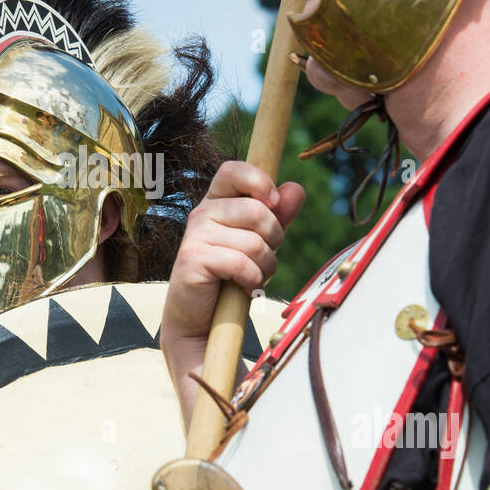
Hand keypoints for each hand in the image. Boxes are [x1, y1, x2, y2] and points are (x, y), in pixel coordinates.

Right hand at [160, 162, 303, 414]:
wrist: (199, 319)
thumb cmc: (229, 277)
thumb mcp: (259, 242)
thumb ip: (277, 215)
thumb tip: (296, 188)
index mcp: (216, 202)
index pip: (233, 170)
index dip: (258, 181)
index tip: (273, 202)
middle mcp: (202, 213)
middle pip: (257, 211)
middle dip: (273, 239)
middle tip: (262, 257)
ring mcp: (195, 236)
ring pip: (254, 241)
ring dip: (265, 265)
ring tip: (251, 276)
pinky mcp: (194, 260)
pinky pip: (242, 263)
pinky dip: (252, 280)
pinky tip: (243, 287)